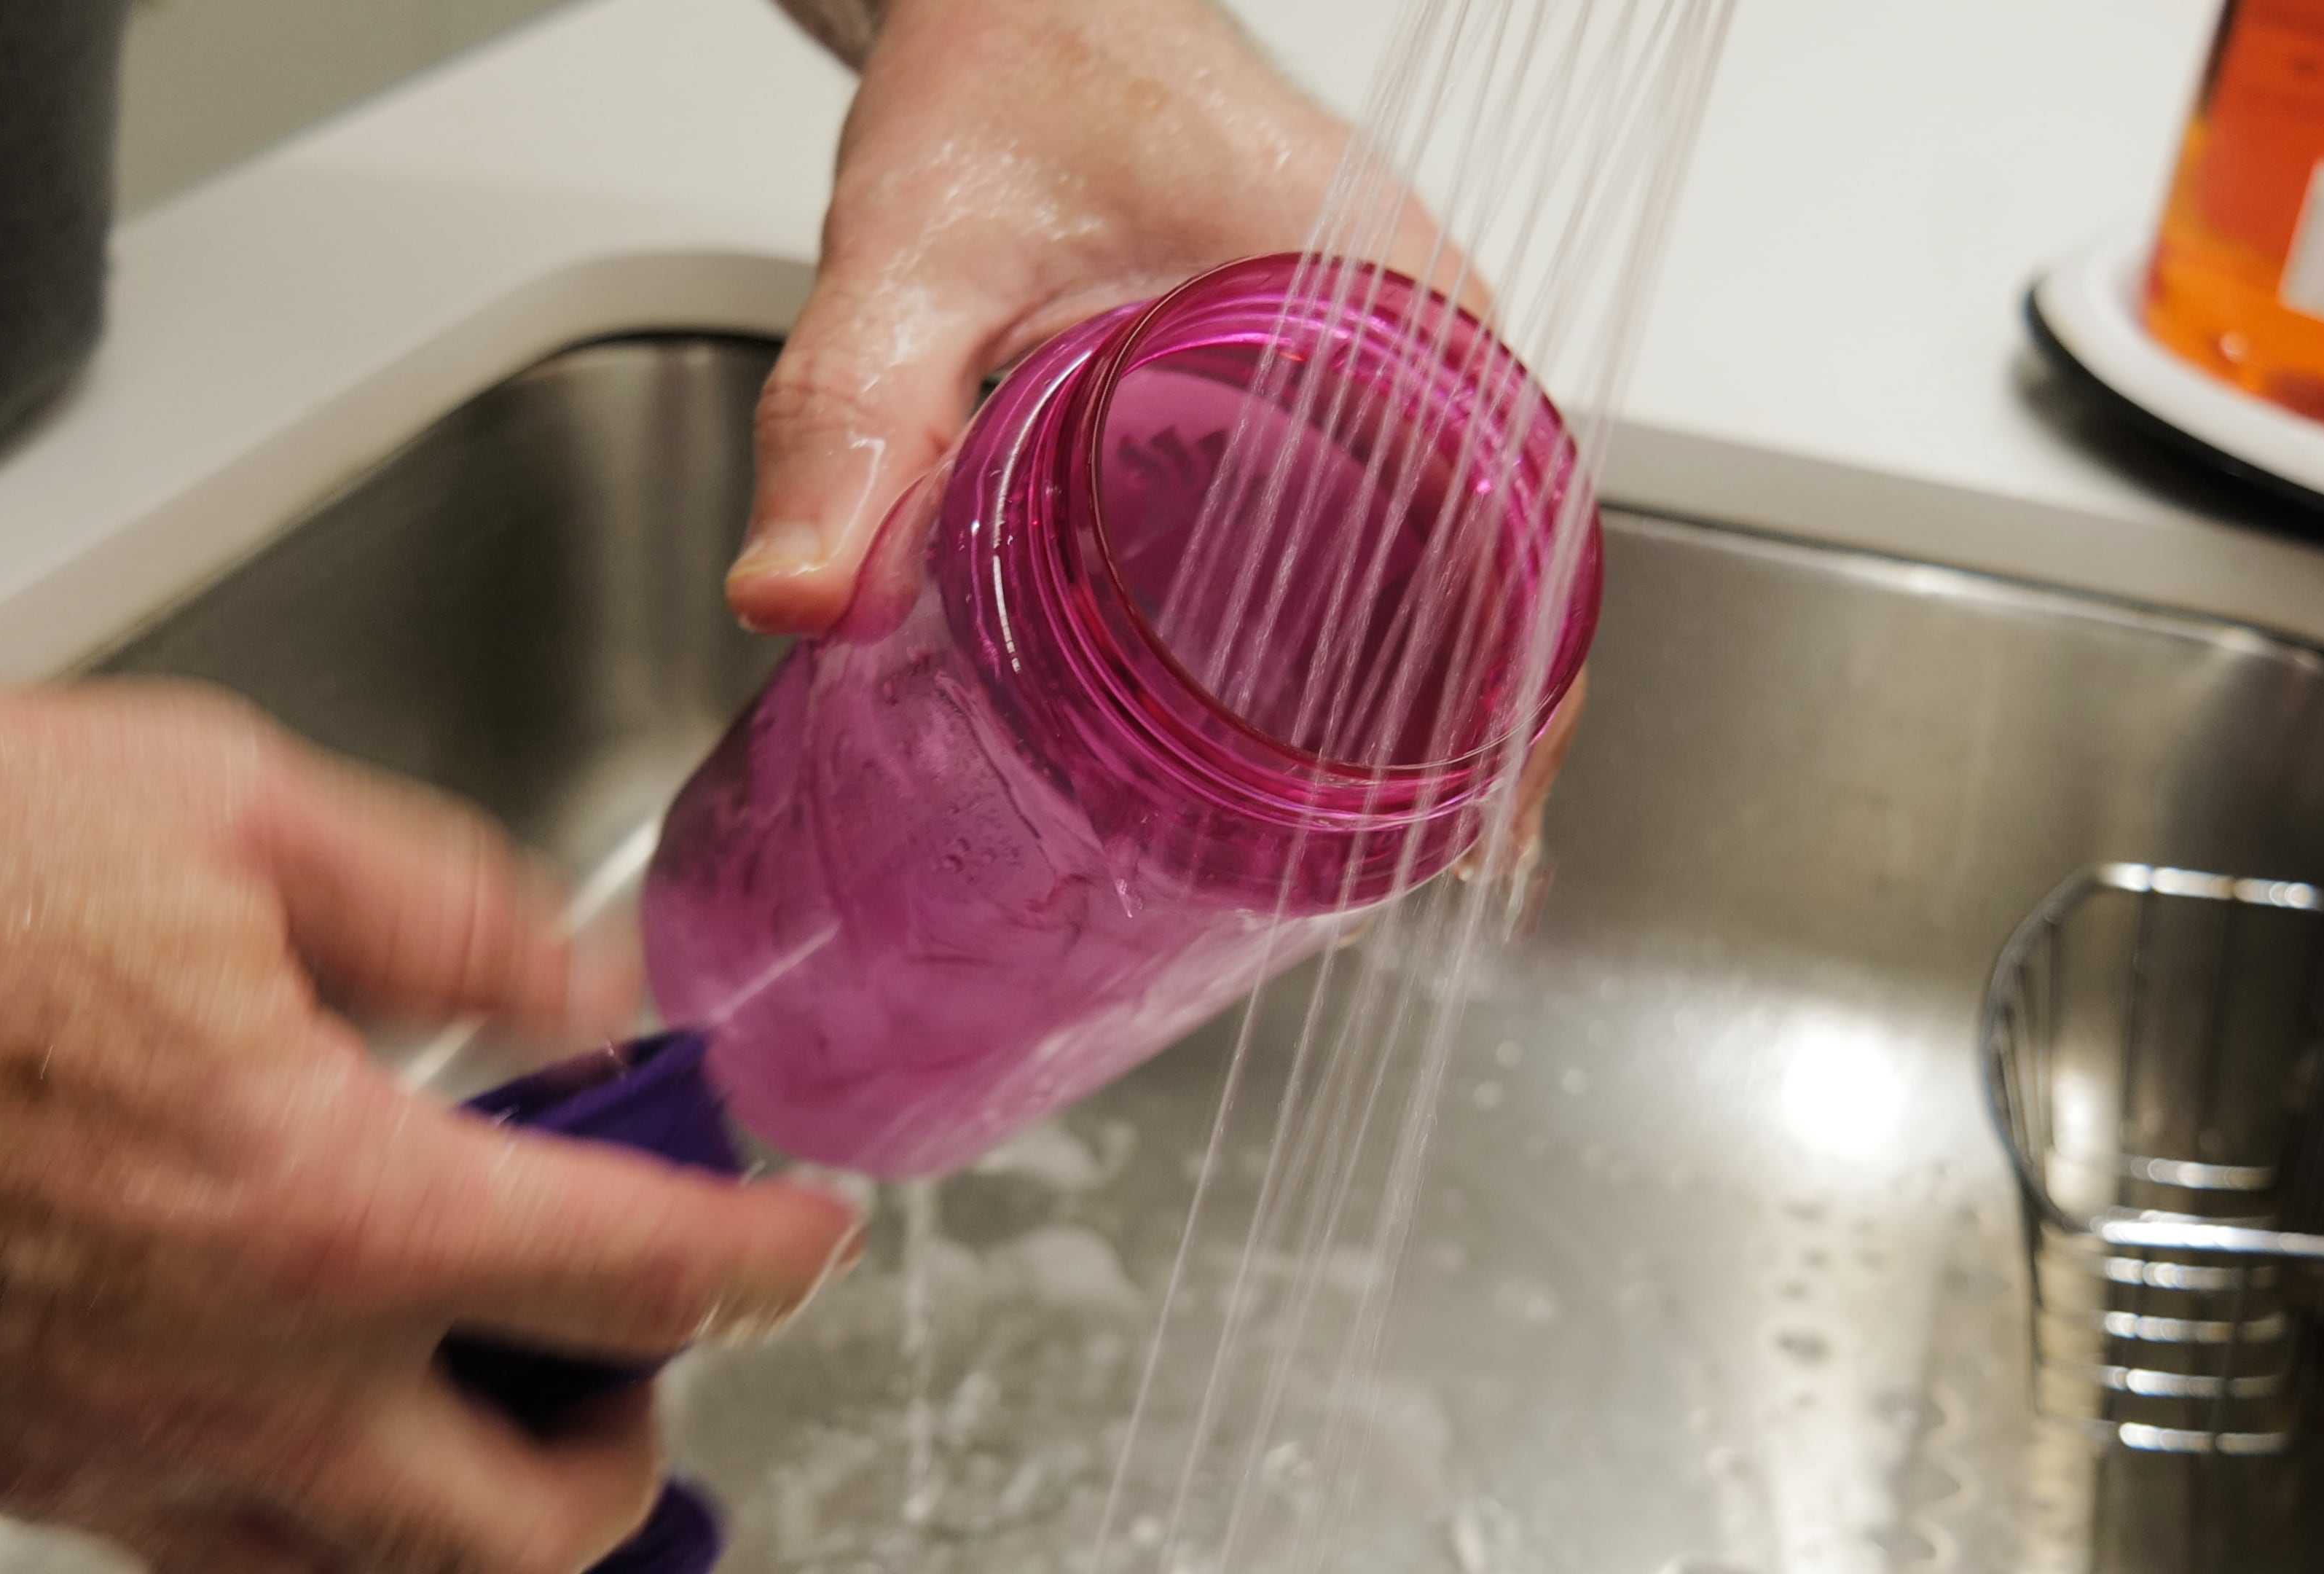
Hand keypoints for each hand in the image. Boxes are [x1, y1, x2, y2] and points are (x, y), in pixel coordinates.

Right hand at [0, 684, 861, 1573]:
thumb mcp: (224, 802)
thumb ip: (451, 909)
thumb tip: (577, 987)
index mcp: (314, 1202)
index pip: (636, 1279)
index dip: (764, 1256)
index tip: (799, 1238)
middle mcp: (218, 1374)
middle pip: (526, 1532)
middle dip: (632, 1449)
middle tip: (641, 1340)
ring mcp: (98, 1447)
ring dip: (476, 1505)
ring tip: (498, 1380)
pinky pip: (215, 1547)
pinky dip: (318, 1500)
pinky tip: (315, 1378)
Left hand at [747, 0, 1573, 854]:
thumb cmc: (1009, 68)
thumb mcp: (916, 254)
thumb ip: (850, 420)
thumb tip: (801, 598)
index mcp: (1375, 288)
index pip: (1515, 513)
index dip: (1522, 681)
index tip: (1481, 813)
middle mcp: (1409, 323)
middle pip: (1504, 555)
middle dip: (1474, 719)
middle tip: (1402, 871)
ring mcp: (1382, 345)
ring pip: (1457, 540)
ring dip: (1433, 677)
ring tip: (1373, 834)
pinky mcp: (1332, 364)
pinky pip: (1398, 501)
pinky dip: (1381, 613)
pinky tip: (1319, 714)